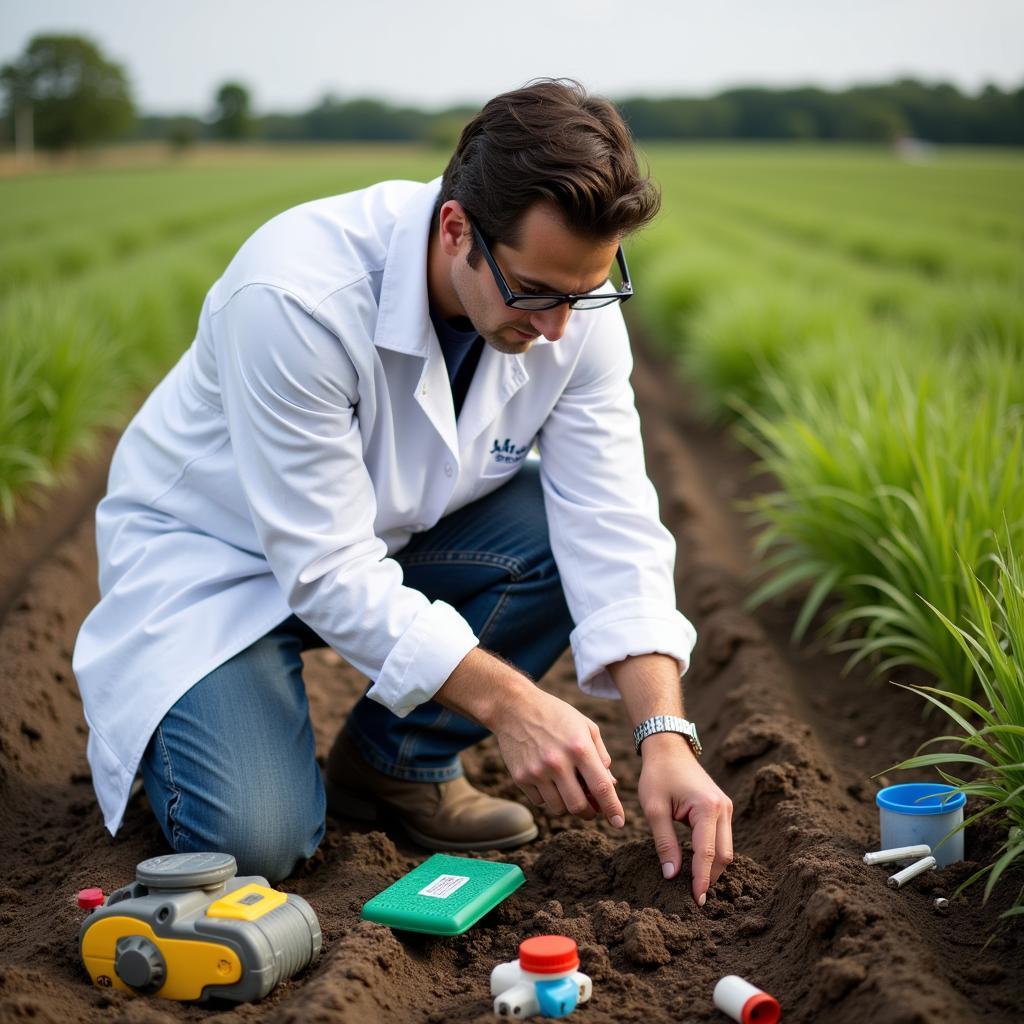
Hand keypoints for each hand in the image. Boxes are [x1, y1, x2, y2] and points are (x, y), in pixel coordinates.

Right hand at [492, 685, 624, 828]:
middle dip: (589, 813)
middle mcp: (558, 762)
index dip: (612, 808)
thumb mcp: (585, 726)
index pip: (601, 787)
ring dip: (568, 806)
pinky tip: (549, 781)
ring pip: (559, 808)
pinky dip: (548, 798)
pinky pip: (540, 802)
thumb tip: (611, 785)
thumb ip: (601, 755)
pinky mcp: (520, 777)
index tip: (619, 822)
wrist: (514, 707)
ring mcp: (537, 771)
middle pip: (579, 806)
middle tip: (592, 809)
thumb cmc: (556, 715)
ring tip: (568, 790)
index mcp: (579, 747)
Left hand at [637, 734, 732, 904]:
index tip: (696, 900)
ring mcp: (725, 808)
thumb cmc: (658, 775)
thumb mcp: (654, 809)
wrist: (668, 748)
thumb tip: (672, 876)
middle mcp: (723, 808)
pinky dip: (711, 854)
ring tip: (695, 886)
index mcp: (707, 807)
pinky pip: (722, 839)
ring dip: (711, 867)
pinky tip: (698, 866)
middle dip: (709, 877)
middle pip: (723, 855)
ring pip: (725, 849)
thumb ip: (664, 842)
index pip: (707, 852)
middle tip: (695, 899)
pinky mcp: (722, 809)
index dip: (701, 879)